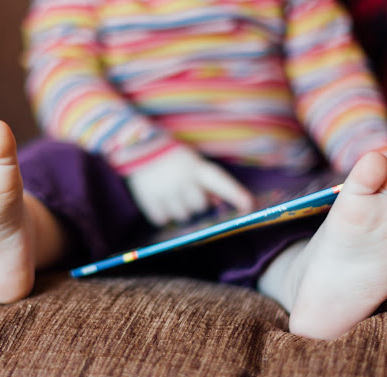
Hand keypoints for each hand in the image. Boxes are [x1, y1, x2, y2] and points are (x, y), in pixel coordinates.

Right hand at [126, 145, 255, 225]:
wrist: (137, 146)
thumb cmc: (172, 157)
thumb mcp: (192, 162)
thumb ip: (205, 181)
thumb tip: (217, 202)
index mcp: (196, 167)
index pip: (222, 183)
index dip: (237, 195)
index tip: (249, 207)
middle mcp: (183, 179)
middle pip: (199, 206)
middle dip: (197, 204)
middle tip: (187, 195)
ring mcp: (165, 190)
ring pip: (182, 215)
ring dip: (179, 210)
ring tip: (171, 195)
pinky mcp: (149, 198)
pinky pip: (162, 218)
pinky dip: (162, 215)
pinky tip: (160, 202)